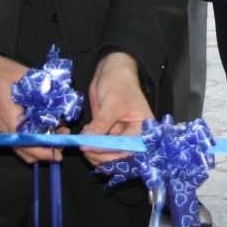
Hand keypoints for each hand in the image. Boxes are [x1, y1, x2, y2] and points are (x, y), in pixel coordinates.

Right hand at [0, 49, 62, 164]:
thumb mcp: (25, 75)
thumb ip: (43, 88)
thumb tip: (62, 98)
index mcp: (9, 115)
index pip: (27, 142)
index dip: (44, 149)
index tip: (59, 149)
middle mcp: (4, 126)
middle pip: (25, 151)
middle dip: (45, 151)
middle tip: (63, 141)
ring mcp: (2, 127)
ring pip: (21, 148)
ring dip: (39, 147)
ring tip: (57, 136)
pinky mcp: (3, 124)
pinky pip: (18, 140)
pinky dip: (31, 141)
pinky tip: (43, 131)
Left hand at [80, 51, 152, 166]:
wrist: (113, 72)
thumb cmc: (119, 83)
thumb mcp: (112, 103)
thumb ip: (101, 124)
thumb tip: (87, 142)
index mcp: (143, 129)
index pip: (128, 147)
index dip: (109, 151)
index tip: (91, 148)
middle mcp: (132, 136)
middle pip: (117, 155)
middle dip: (100, 154)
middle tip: (83, 148)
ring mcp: (119, 136)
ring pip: (106, 154)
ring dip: (93, 152)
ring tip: (83, 139)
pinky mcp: (107, 134)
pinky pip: (99, 147)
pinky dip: (90, 145)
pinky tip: (85, 133)